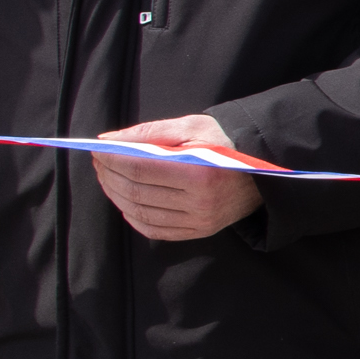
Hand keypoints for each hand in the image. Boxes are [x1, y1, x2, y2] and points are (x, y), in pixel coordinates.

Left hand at [90, 113, 265, 239]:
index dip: (112, 160)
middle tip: (99, 163)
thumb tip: (107, 140)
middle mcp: (200, 202)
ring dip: (116, 196)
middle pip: (137, 192)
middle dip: (110, 176)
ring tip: (108, 178)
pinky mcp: (200, 232)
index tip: (97, 150)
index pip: (140, 169)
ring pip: (141, 213)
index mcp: (201, 172)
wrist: (263, 171)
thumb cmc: (225, 143)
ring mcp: (200, 221)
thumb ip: (149, 132)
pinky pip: (155, 230)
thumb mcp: (192, 127)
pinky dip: (133, 217)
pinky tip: (125, 202)